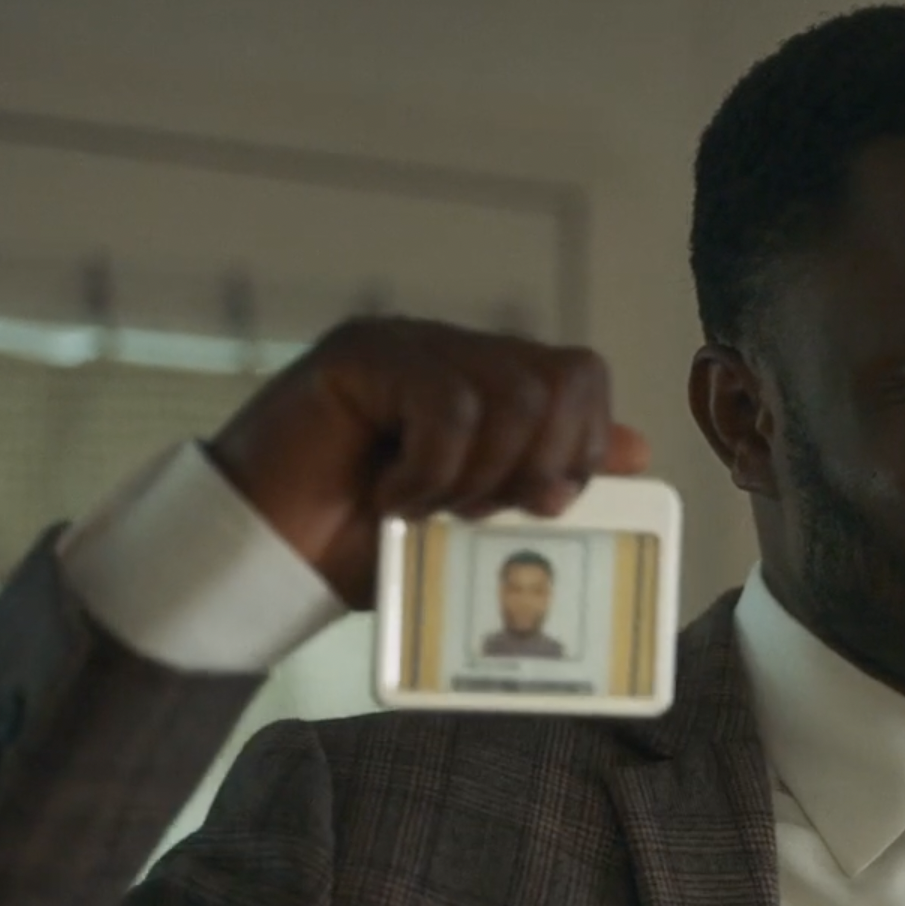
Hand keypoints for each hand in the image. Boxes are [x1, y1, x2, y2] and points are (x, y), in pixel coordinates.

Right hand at [206, 316, 652, 608]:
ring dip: (481, 474)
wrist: (266, 560)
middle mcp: (454, 352)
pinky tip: (394, 500)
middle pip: (562, 377)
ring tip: (430, 510)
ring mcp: (408, 344)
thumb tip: (638, 448)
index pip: (580, 377)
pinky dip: (433, 468)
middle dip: (540, 462)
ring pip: (511, 392)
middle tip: (480, 512)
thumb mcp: (479, 519)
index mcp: (490, 383)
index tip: (544, 506)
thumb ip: (551, 477)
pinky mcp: (364, 354)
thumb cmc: (365, 544)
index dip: (580, 447)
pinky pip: (446, 401)